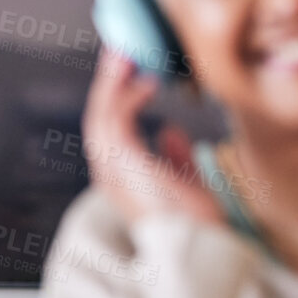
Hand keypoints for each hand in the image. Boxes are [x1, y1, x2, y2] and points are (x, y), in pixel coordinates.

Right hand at [82, 50, 224, 227]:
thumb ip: (175, 158)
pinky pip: (117, 119)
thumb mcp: (186, 183)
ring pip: (101, 114)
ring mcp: (112, 169)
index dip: (116, 99)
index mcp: (121, 178)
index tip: (131, 72)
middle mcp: (109, 173)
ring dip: (112, 81)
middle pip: (98, 116)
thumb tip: (171, 131)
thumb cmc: (195, 225)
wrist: (200, 246)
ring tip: (124, 53)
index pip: (110, 130)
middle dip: (107, 82)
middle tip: (118, 50)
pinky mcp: (123, 163)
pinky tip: (147, 81)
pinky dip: (129, 96)